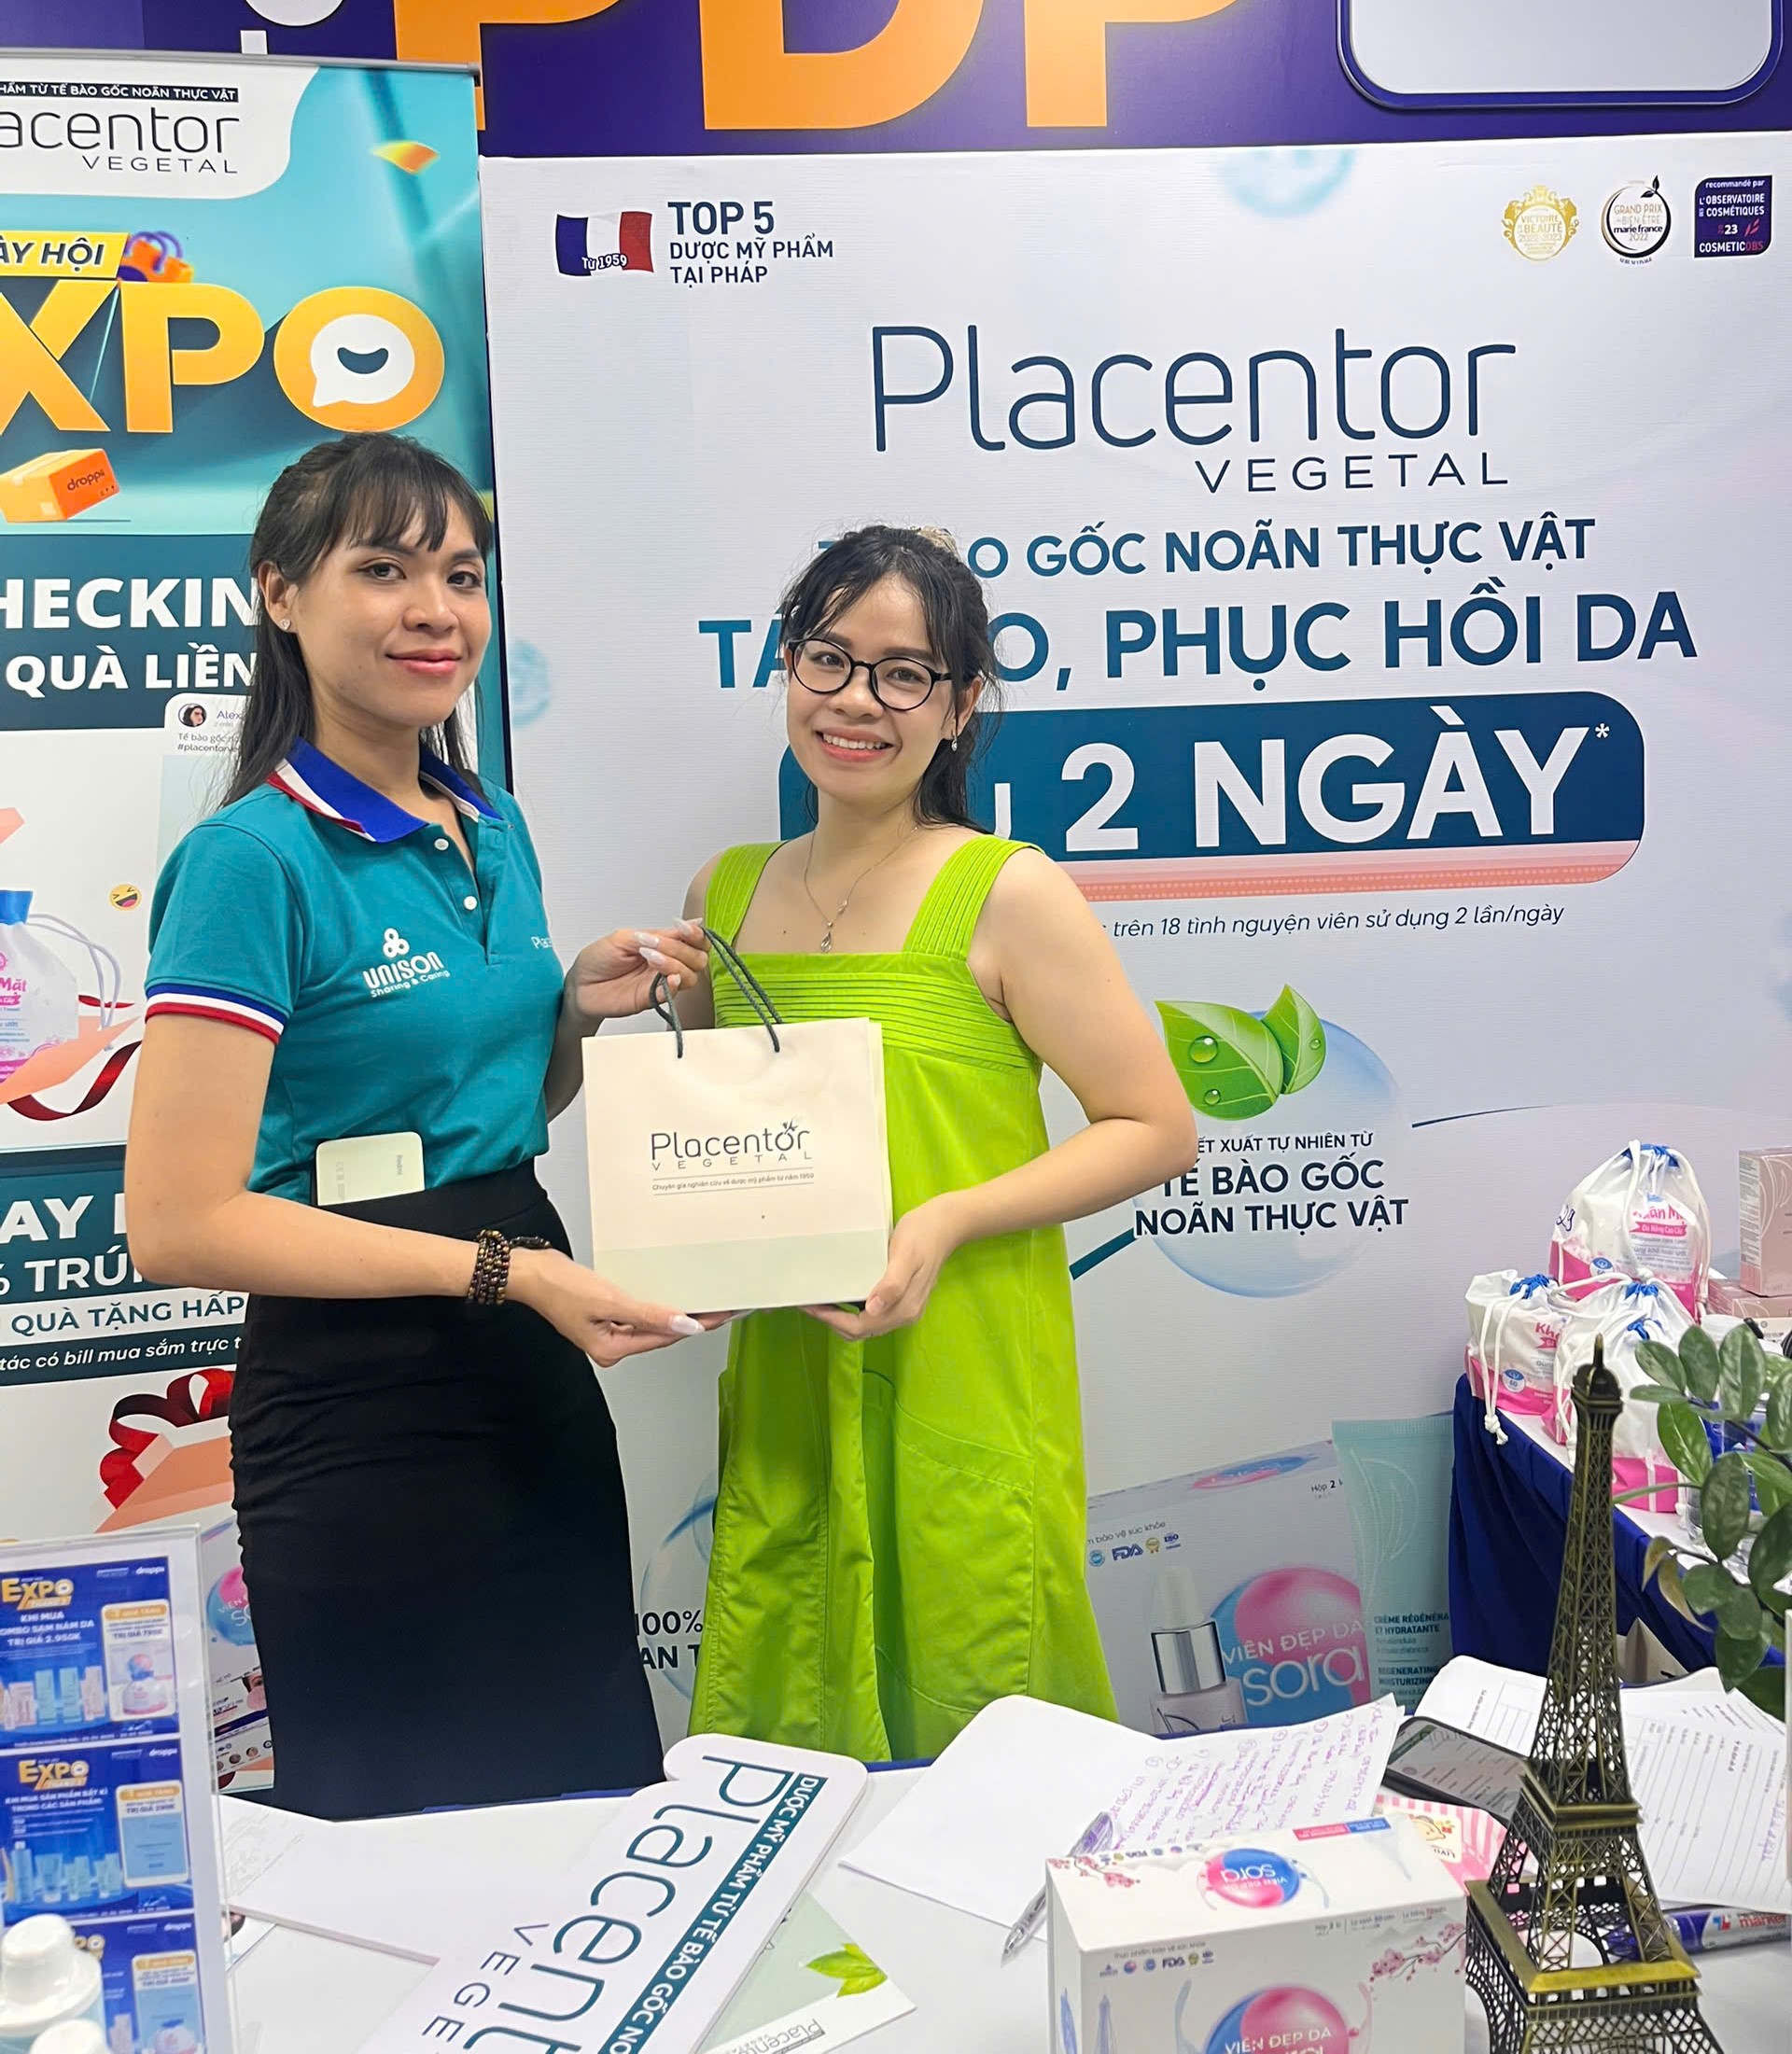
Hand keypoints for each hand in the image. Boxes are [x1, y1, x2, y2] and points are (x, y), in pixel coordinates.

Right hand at [508, 1245, 722, 1366]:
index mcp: (612, 1350)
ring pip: (650, 1322)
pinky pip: (637, 1311)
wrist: (529, 1270)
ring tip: (702, 1298)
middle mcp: (612, 1344)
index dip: (696, 1325)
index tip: (720, 1314)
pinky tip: (670, 1291)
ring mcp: (607, 1329)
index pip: (665, 1337)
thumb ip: (650, 1315)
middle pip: (660, 1332)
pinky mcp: (604, 1313)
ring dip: (673, 1310)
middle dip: (689, 1319)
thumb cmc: (560, 1288)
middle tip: (720, 1305)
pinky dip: (654, 1303)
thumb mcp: (611, 1302)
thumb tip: (685, 1325)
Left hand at [564, 921, 707, 1027]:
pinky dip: (674, 985)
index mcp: (662, 945)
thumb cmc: (597, 960)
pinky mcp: (652, 999)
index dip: (696, 934)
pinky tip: (667, 978)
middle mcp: (666, 963)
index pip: (694, 940)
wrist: (579, 985)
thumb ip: (655, 934)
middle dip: (680, 948)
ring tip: (650, 958)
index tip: (684, 928)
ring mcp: (660, 982)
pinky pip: (672, 994)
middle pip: (698, 958)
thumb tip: (685, 925)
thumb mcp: (623, 937)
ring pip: (690, 977)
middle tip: (654, 945)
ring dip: (674, 964)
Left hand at [804, 1195, 965, 1340]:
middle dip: (832, 1321)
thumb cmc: (923, 1235)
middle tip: (809, 1303)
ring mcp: (903, 1308)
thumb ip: (892, 1284)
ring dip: (840, 1318)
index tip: (811, 1306)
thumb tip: (872, 1308)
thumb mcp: (906, 1255)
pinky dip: (852, 1311)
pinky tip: (840, 1296)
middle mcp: (904, 1314)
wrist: (945, 1224)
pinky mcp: (901, 1300)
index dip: (832, 1320)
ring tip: (819, 1301)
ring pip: (865, 1325)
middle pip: (859, 1330)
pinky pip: (871, 1315)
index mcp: (904, 1308)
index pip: (860, 1326)